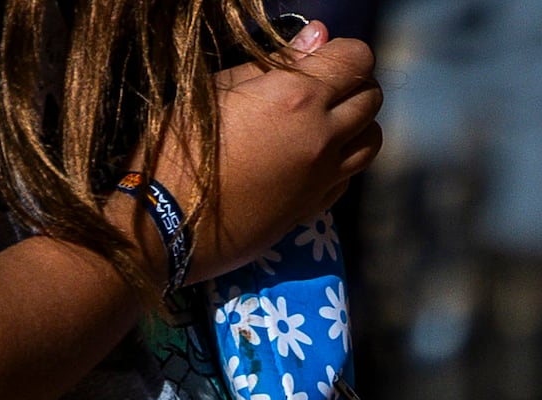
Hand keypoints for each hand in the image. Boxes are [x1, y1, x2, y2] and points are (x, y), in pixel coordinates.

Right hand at [179, 21, 380, 274]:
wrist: (169, 220)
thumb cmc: (180, 143)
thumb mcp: (218, 87)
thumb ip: (276, 61)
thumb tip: (318, 35)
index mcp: (298, 98)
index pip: (357, 61)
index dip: (345, 52)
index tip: (325, 54)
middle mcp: (323, 138)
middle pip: (371, 99)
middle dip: (354, 83)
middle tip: (323, 82)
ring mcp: (325, 177)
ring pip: (372, 140)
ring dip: (357, 123)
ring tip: (324, 118)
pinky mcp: (317, 206)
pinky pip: (351, 174)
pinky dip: (344, 158)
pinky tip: (314, 154)